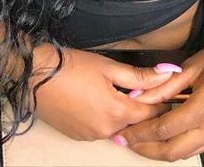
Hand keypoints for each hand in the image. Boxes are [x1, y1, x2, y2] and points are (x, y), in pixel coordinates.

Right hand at [31, 44, 175, 140]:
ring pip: (118, 126)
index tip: (168, 88)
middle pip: (135, 122)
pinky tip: (103, 99)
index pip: (151, 114)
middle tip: (145, 86)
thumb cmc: (72, 68)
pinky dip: (108, 116)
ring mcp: (90, 135)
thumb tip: (168, 73)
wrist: (35, 78)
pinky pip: (101, 128)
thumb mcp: (111, 67)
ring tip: (122, 89)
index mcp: (117, 113)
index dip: (161, 100)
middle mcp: (105, 131)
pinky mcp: (78, 135)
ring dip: (124, 112)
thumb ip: (141, 76)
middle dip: (143, 106)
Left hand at [114, 23, 203, 159]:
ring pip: (185, 154)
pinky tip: (167, 136)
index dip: (140, 133)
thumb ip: (164, 86)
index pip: (163, 129)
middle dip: (146, 150)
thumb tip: (137, 97)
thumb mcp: (193, 66)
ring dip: (161, 151)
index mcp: (203, 108)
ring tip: (144, 141)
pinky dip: (178, 146)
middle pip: (172, 152)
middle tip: (128, 142)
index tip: (122, 133)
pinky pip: (197, 147)